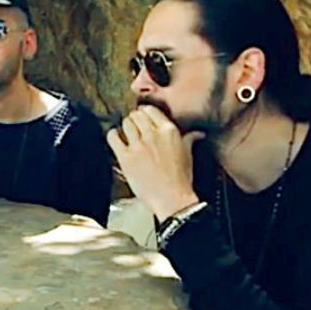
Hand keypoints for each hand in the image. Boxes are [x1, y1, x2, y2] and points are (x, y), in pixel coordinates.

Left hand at [106, 105, 203, 220]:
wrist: (172, 199)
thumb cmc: (181, 179)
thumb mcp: (188, 154)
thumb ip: (189, 139)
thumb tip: (197, 133)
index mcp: (169, 131)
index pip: (151, 110)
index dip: (145, 112)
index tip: (143, 116)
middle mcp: (153, 135)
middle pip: (136, 115)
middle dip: (134, 119)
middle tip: (134, 125)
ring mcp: (138, 146)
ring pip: (125, 123)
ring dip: (125, 126)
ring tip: (126, 132)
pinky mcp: (126, 158)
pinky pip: (113, 138)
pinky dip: (113, 135)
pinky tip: (116, 139)